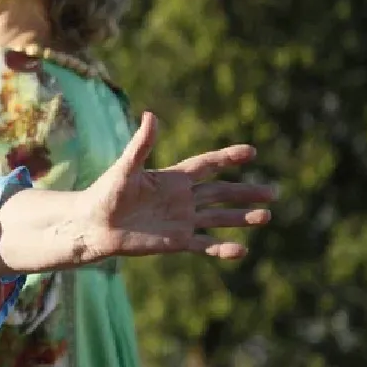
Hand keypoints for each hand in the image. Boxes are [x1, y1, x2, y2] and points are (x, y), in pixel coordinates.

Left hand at [70, 111, 276, 263]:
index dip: (227, 158)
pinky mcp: (175, 241)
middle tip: (274, 192)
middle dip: (246, 192)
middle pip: (221, 193)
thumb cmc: (105, 193)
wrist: (92, 225)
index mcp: (172, 178)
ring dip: (242, 218)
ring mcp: (181, 220)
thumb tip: (150, 115)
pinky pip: (204, 244)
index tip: (250, 152)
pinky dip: (222, 248)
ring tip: (267, 216)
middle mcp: (182, 198)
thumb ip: (141, 145)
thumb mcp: (125, 168)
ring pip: (219, 219)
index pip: (207, 165)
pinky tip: (241, 250)